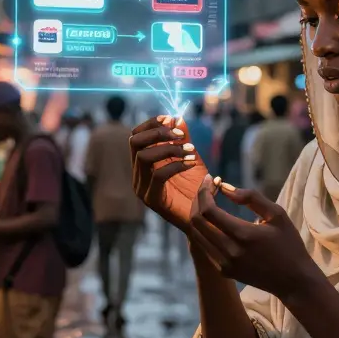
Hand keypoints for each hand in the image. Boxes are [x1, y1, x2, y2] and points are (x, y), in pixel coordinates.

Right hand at [130, 115, 209, 230]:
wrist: (204, 221)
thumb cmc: (197, 190)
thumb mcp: (191, 158)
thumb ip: (183, 139)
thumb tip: (177, 117)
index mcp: (143, 165)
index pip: (136, 137)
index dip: (151, 124)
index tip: (170, 119)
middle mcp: (138, 176)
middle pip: (134, 142)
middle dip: (158, 133)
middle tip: (181, 134)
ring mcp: (142, 189)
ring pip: (144, 157)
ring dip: (169, 148)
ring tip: (190, 150)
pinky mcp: (152, 200)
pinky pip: (158, 175)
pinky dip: (176, 164)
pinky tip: (192, 163)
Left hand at [187, 177, 318, 299]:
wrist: (293, 280)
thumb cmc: (289, 243)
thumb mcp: (277, 215)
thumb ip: (251, 198)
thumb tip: (225, 187)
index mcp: (243, 235)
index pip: (208, 211)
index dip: (204, 192)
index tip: (210, 179)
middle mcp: (229, 251)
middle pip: (197, 222)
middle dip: (198, 200)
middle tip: (207, 188)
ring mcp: (224, 264)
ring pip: (196, 235)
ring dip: (198, 215)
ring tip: (207, 200)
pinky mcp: (224, 271)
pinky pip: (205, 247)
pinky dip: (203, 231)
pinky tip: (213, 220)